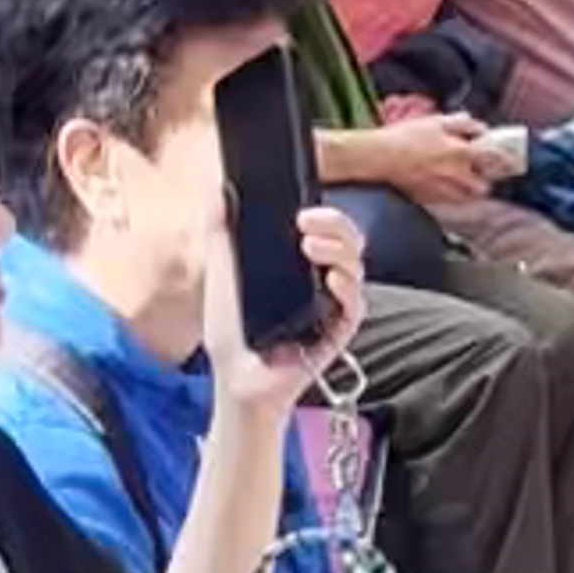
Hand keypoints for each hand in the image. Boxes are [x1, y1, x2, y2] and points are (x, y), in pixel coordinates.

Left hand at [204, 198, 363, 415]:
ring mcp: (333, 305)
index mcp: (301, 263)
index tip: (301, 206)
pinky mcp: (339, 332)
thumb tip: (217, 194)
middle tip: (307, 220)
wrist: (235, 379)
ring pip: (356, 266)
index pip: (327, 227)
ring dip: (339, 249)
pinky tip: (331, 278)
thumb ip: (221, 234)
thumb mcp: (222, 275)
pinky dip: (348, 287)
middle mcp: (323, 279)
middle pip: (349, 240)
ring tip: (310, 246)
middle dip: (335, 223)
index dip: (324, 212)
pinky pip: (356, 305)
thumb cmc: (231, 330)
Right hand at [354, 106, 501, 213]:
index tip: (509, 161)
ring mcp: (443, 191)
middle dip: (485, 180)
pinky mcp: (429, 200)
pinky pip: (449, 202)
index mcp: (461, 153)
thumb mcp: (437, 121)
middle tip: (482, 171)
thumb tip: (479, 128)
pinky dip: (453, 196)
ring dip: (470, 190)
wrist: (380, 157)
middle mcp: (456, 176)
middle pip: (483, 187)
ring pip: (467, 198)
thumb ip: (462, 124)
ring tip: (465, 180)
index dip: (505, 160)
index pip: (493, 160)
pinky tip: (445, 185)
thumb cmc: (406, 136)